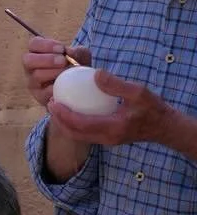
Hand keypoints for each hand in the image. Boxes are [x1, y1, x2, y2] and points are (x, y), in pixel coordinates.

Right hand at [22, 38, 89, 110]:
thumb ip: (77, 51)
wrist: (77, 86)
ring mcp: (32, 81)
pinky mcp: (38, 95)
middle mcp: (30, 66)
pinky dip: (56, 87)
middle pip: (28, 59)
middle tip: (62, 61)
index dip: (46, 45)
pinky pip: (44, 91)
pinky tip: (65, 85)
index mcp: (37, 52)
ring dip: (53, 73)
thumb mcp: (79, 55)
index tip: (61, 49)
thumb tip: (71, 53)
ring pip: (36, 75)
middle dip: (47, 59)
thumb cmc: (74, 66)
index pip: (34, 43)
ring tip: (67, 73)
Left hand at [48, 70, 180, 148]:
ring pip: (78, 136)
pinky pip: (85, 135)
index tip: (53, 102)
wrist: (163, 127)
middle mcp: (107, 138)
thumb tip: (95, 74)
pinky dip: (74, 126)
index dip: (63, 115)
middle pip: (74, 133)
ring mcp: (106, 141)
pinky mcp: (107, 140)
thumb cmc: (153, 108)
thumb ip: (116, 84)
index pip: (80, 123)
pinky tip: (71, 112)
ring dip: (64, 125)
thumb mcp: (138, 92)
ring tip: (56, 109)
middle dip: (58, 121)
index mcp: (113, 127)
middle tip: (50, 104)